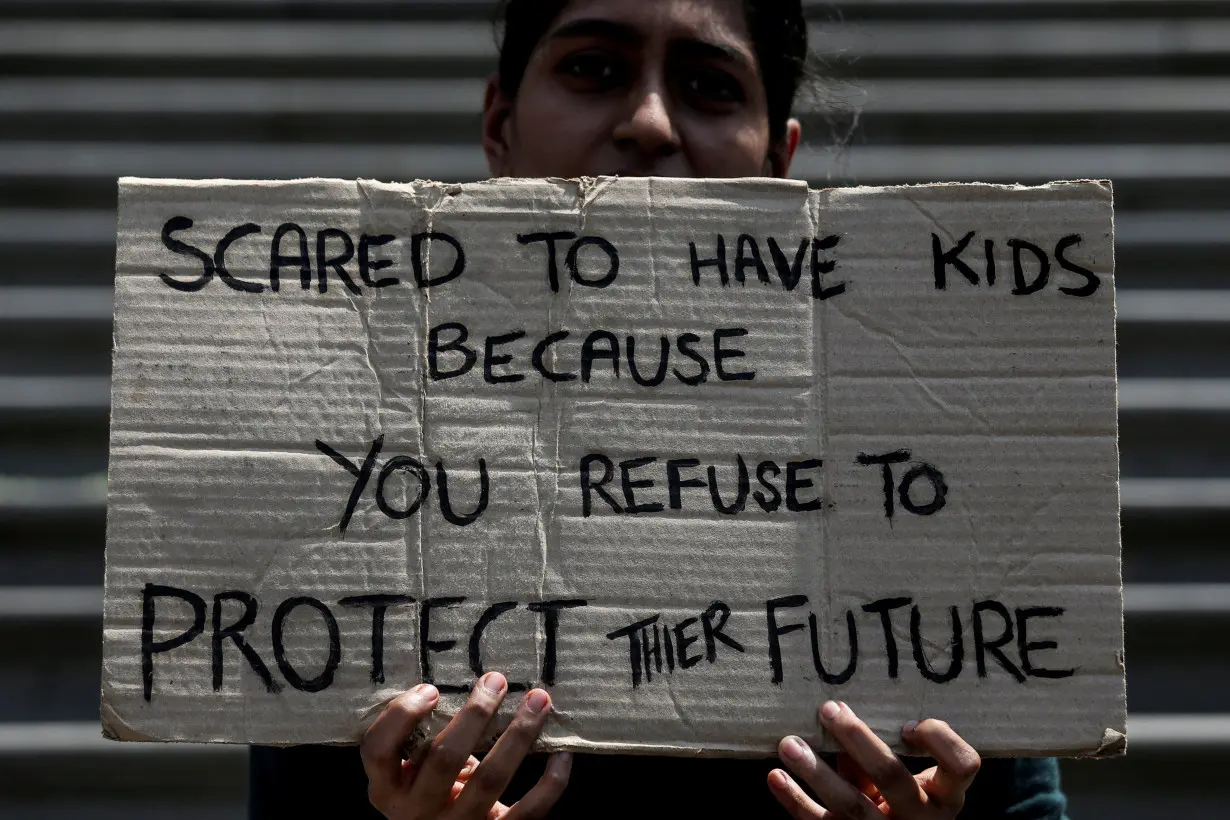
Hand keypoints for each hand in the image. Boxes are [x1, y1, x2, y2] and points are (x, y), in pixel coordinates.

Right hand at [361, 672, 571, 819]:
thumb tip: (470, 681)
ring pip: (490, 779)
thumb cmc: (430, 792)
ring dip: (518, 734)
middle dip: (475, 714)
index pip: (379, 750)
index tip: (430, 689)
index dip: (402, 716)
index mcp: (388, 789)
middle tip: (497, 680)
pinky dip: (550, 784)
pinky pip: (527, 812)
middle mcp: (416, 812)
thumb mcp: (413, 770)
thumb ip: (424, 738)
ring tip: (538, 700)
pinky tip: (561, 755)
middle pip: (445, 759)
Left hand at [768, 701, 979, 818]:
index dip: (939, 739)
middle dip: (859, 741)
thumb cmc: (901, 802)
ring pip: (851, 806)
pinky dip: (795, 800)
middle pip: (893, 778)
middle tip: (829, 711)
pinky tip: (776, 777)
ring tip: (789, 744)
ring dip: (816, 772)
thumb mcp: (908, 782)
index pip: (962, 764)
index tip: (907, 724)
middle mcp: (920, 819)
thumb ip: (881, 756)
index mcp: (945, 797)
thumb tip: (837, 715)